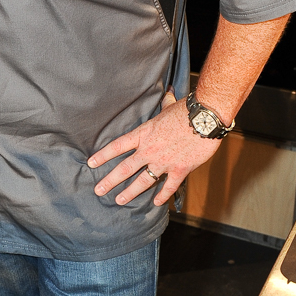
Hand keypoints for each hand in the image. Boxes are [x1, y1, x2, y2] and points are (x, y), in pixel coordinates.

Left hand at [87, 91, 221, 206]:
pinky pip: (169, 186)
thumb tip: (169, 93)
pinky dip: (162, 196)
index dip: (103, 156)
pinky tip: (156, 203)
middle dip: (109, 181)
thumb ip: (166, 104)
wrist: (204, 119)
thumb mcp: (170, 106)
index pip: (117, 146)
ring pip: (142, 181)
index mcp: (143, 134)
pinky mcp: (180, 169)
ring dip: (130, 192)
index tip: (91, 163)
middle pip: (124, 168)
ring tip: (119, 200)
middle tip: (98, 190)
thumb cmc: (186, 110)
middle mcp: (149, 150)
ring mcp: (164, 162)